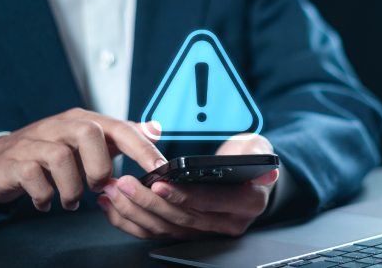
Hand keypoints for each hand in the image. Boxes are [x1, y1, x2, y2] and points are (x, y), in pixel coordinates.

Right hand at [0, 108, 165, 210]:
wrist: (1, 159)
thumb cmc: (53, 151)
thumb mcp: (90, 142)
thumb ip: (121, 137)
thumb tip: (156, 129)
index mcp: (82, 120)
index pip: (118, 127)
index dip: (141, 146)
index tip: (159, 167)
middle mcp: (59, 126)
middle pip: (88, 132)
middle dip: (100, 166)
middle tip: (98, 186)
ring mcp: (34, 142)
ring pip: (59, 157)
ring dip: (72, 188)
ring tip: (72, 201)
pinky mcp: (14, 162)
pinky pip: (32, 176)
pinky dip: (45, 195)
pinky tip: (48, 202)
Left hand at [97, 133, 278, 238]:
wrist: (247, 176)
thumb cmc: (248, 159)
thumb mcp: (256, 149)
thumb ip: (256, 157)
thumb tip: (267, 171)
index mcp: (247, 203)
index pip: (211, 202)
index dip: (183, 195)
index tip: (158, 184)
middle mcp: (228, 222)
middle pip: (183, 218)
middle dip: (149, 202)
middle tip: (125, 184)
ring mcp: (207, 230)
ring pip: (166, 229)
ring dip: (136, 212)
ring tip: (114, 191)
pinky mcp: (189, 232)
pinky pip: (157, 232)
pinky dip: (133, 221)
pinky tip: (114, 205)